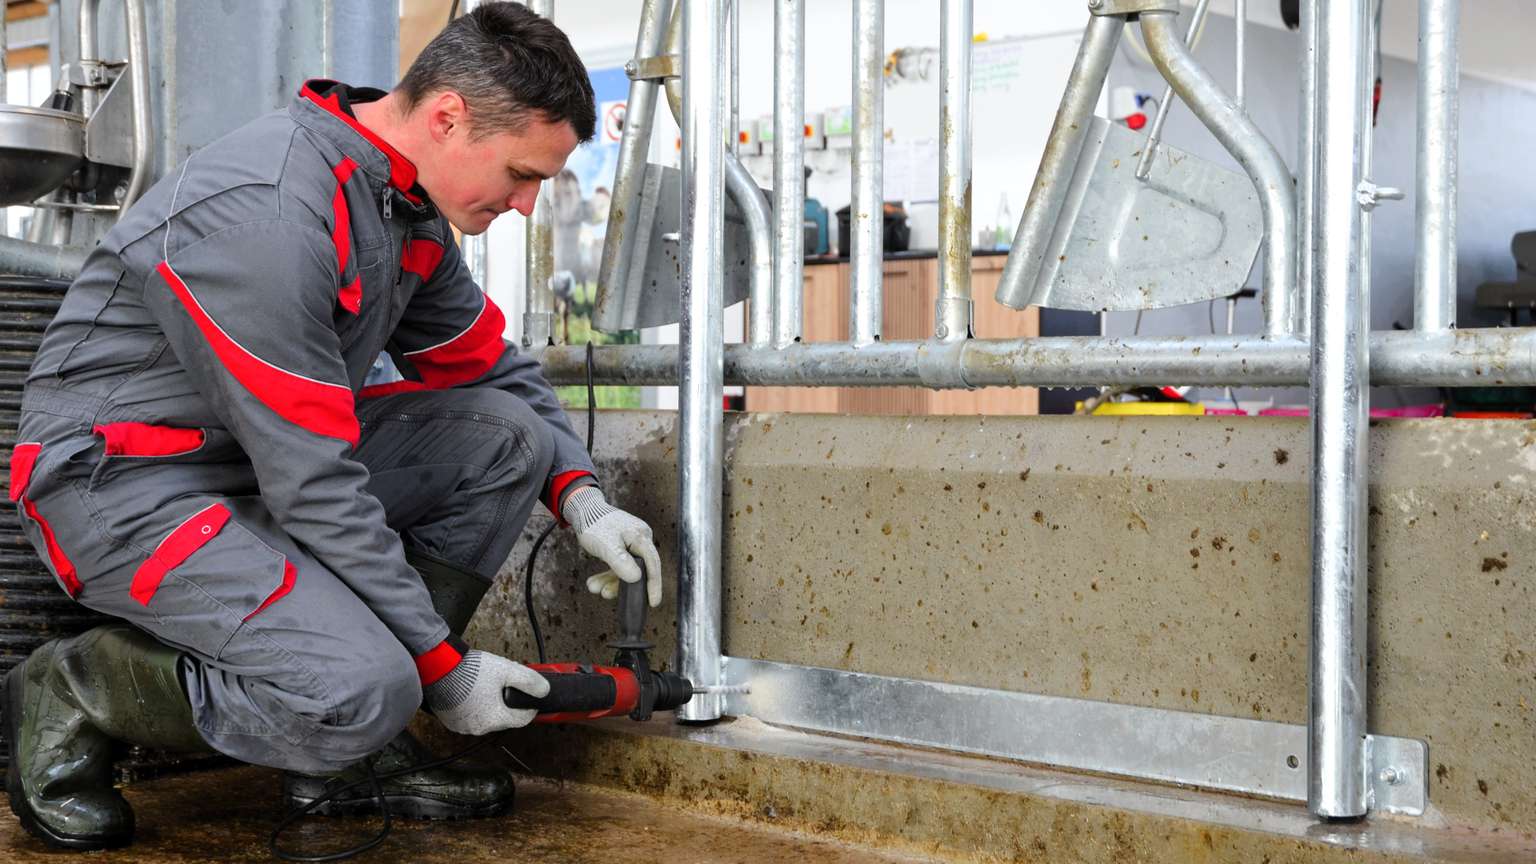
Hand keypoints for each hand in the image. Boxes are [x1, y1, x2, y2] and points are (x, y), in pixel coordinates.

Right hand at [425, 650, 549, 735]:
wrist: (440, 667)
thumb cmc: (470, 670)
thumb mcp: (507, 670)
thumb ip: (529, 680)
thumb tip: (544, 690)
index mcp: (495, 719)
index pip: (522, 720)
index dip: (529, 708)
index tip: (530, 700)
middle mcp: (478, 727)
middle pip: (503, 719)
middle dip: (508, 704)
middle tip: (505, 687)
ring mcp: (462, 726)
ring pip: (485, 718)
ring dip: (490, 706)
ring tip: (487, 687)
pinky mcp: (450, 721)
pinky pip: (468, 717)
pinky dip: (473, 708)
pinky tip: (472, 692)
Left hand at [561, 486, 662, 607]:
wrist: (582, 510)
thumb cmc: (595, 524)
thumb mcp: (607, 545)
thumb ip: (621, 563)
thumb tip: (637, 579)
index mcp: (641, 537)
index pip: (652, 565)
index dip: (654, 585)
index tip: (653, 602)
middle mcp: (639, 540)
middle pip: (638, 570)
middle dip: (621, 585)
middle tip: (607, 594)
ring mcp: (631, 544)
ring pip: (626, 570)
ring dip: (610, 581)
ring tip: (594, 588)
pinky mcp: (622, 547)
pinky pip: (618, 566)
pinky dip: (607, 575)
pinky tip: (595, 582)